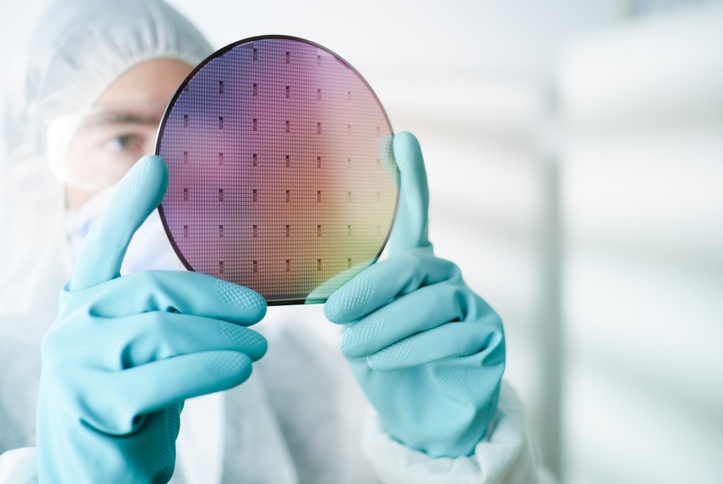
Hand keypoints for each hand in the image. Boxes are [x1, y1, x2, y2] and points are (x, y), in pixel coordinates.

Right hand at [37, 156, 267, 482]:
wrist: (98, 475)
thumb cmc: (135, 406)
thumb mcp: (146, 355)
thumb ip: (169, 321)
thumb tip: (237, 300)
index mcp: (85, 309)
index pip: (103, 249)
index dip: (130, 206)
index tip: (158, 166)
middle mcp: (74, 329)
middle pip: (153, 291)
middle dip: (214, 297)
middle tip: (258, 311)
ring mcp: (78, 366)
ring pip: (161, 332)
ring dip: (221, 337)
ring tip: (258, 347)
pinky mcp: (96, 404)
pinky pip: (163, 378)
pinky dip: (208, 369)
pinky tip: (240, 369)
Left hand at [324, 133, 504, 457]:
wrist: (419, 418)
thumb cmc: (385, 365)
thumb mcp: (361, 330)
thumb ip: (355, 301)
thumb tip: (331, 293)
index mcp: (413, 268)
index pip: (414, 217)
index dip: (409, 178)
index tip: (399, 140)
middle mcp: (445, 277)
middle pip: (412, 265)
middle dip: (371, 288)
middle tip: (335, 314)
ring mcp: (471, 303)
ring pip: (428, 301)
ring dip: (385, 325)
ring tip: (354, 347)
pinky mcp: (489, 334)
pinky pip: (450, 333)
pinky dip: (410, 348)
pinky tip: (383, 360)